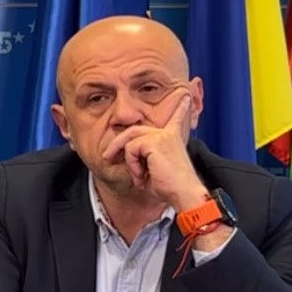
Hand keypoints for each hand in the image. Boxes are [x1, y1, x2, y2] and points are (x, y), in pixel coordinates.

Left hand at [101, 92, 207, 208]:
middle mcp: (168, 133)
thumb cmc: (168, 187)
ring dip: (128, 160)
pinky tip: (142, 174)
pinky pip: (131, 149)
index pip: (175, 118)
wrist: (182, 194)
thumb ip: (141, 156)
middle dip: (117, 143)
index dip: (179, 108)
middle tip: (106, 157)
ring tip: (138, 175)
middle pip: (133, 130)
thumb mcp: (151, 168)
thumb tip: (120, 154)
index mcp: (171, 138)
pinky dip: (132, 164)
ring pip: (129, 140)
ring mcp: (162, 136)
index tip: (184, 97)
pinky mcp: (155, 142)